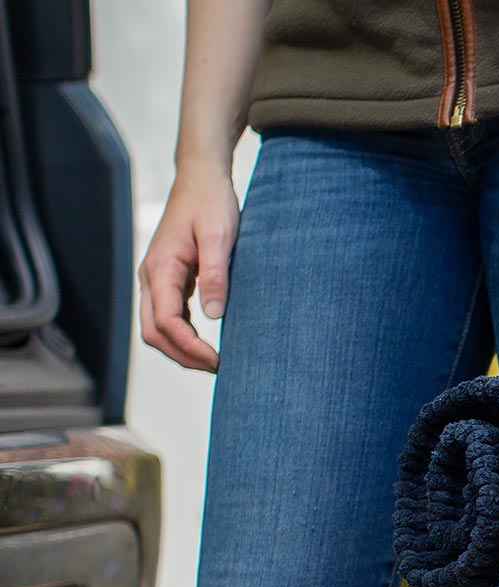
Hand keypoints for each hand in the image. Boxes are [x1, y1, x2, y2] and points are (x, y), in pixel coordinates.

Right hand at [138, 163, 240, 372]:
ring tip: (215, 362)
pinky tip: (208, 344)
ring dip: (182, 350)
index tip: (218, 361)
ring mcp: (157, 280)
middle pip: (154, 332)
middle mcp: (151, 277)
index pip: (165, 321)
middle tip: (219, 368)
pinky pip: (169, 317)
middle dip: (183, 356)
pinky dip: (184, 336)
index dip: (189, 347)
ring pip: (158, 328)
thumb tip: (214, 315)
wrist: (201, 179)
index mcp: (160, 267)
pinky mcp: (169, 281)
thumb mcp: (219, 235)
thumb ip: (215, 275)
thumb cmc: (211, 203)